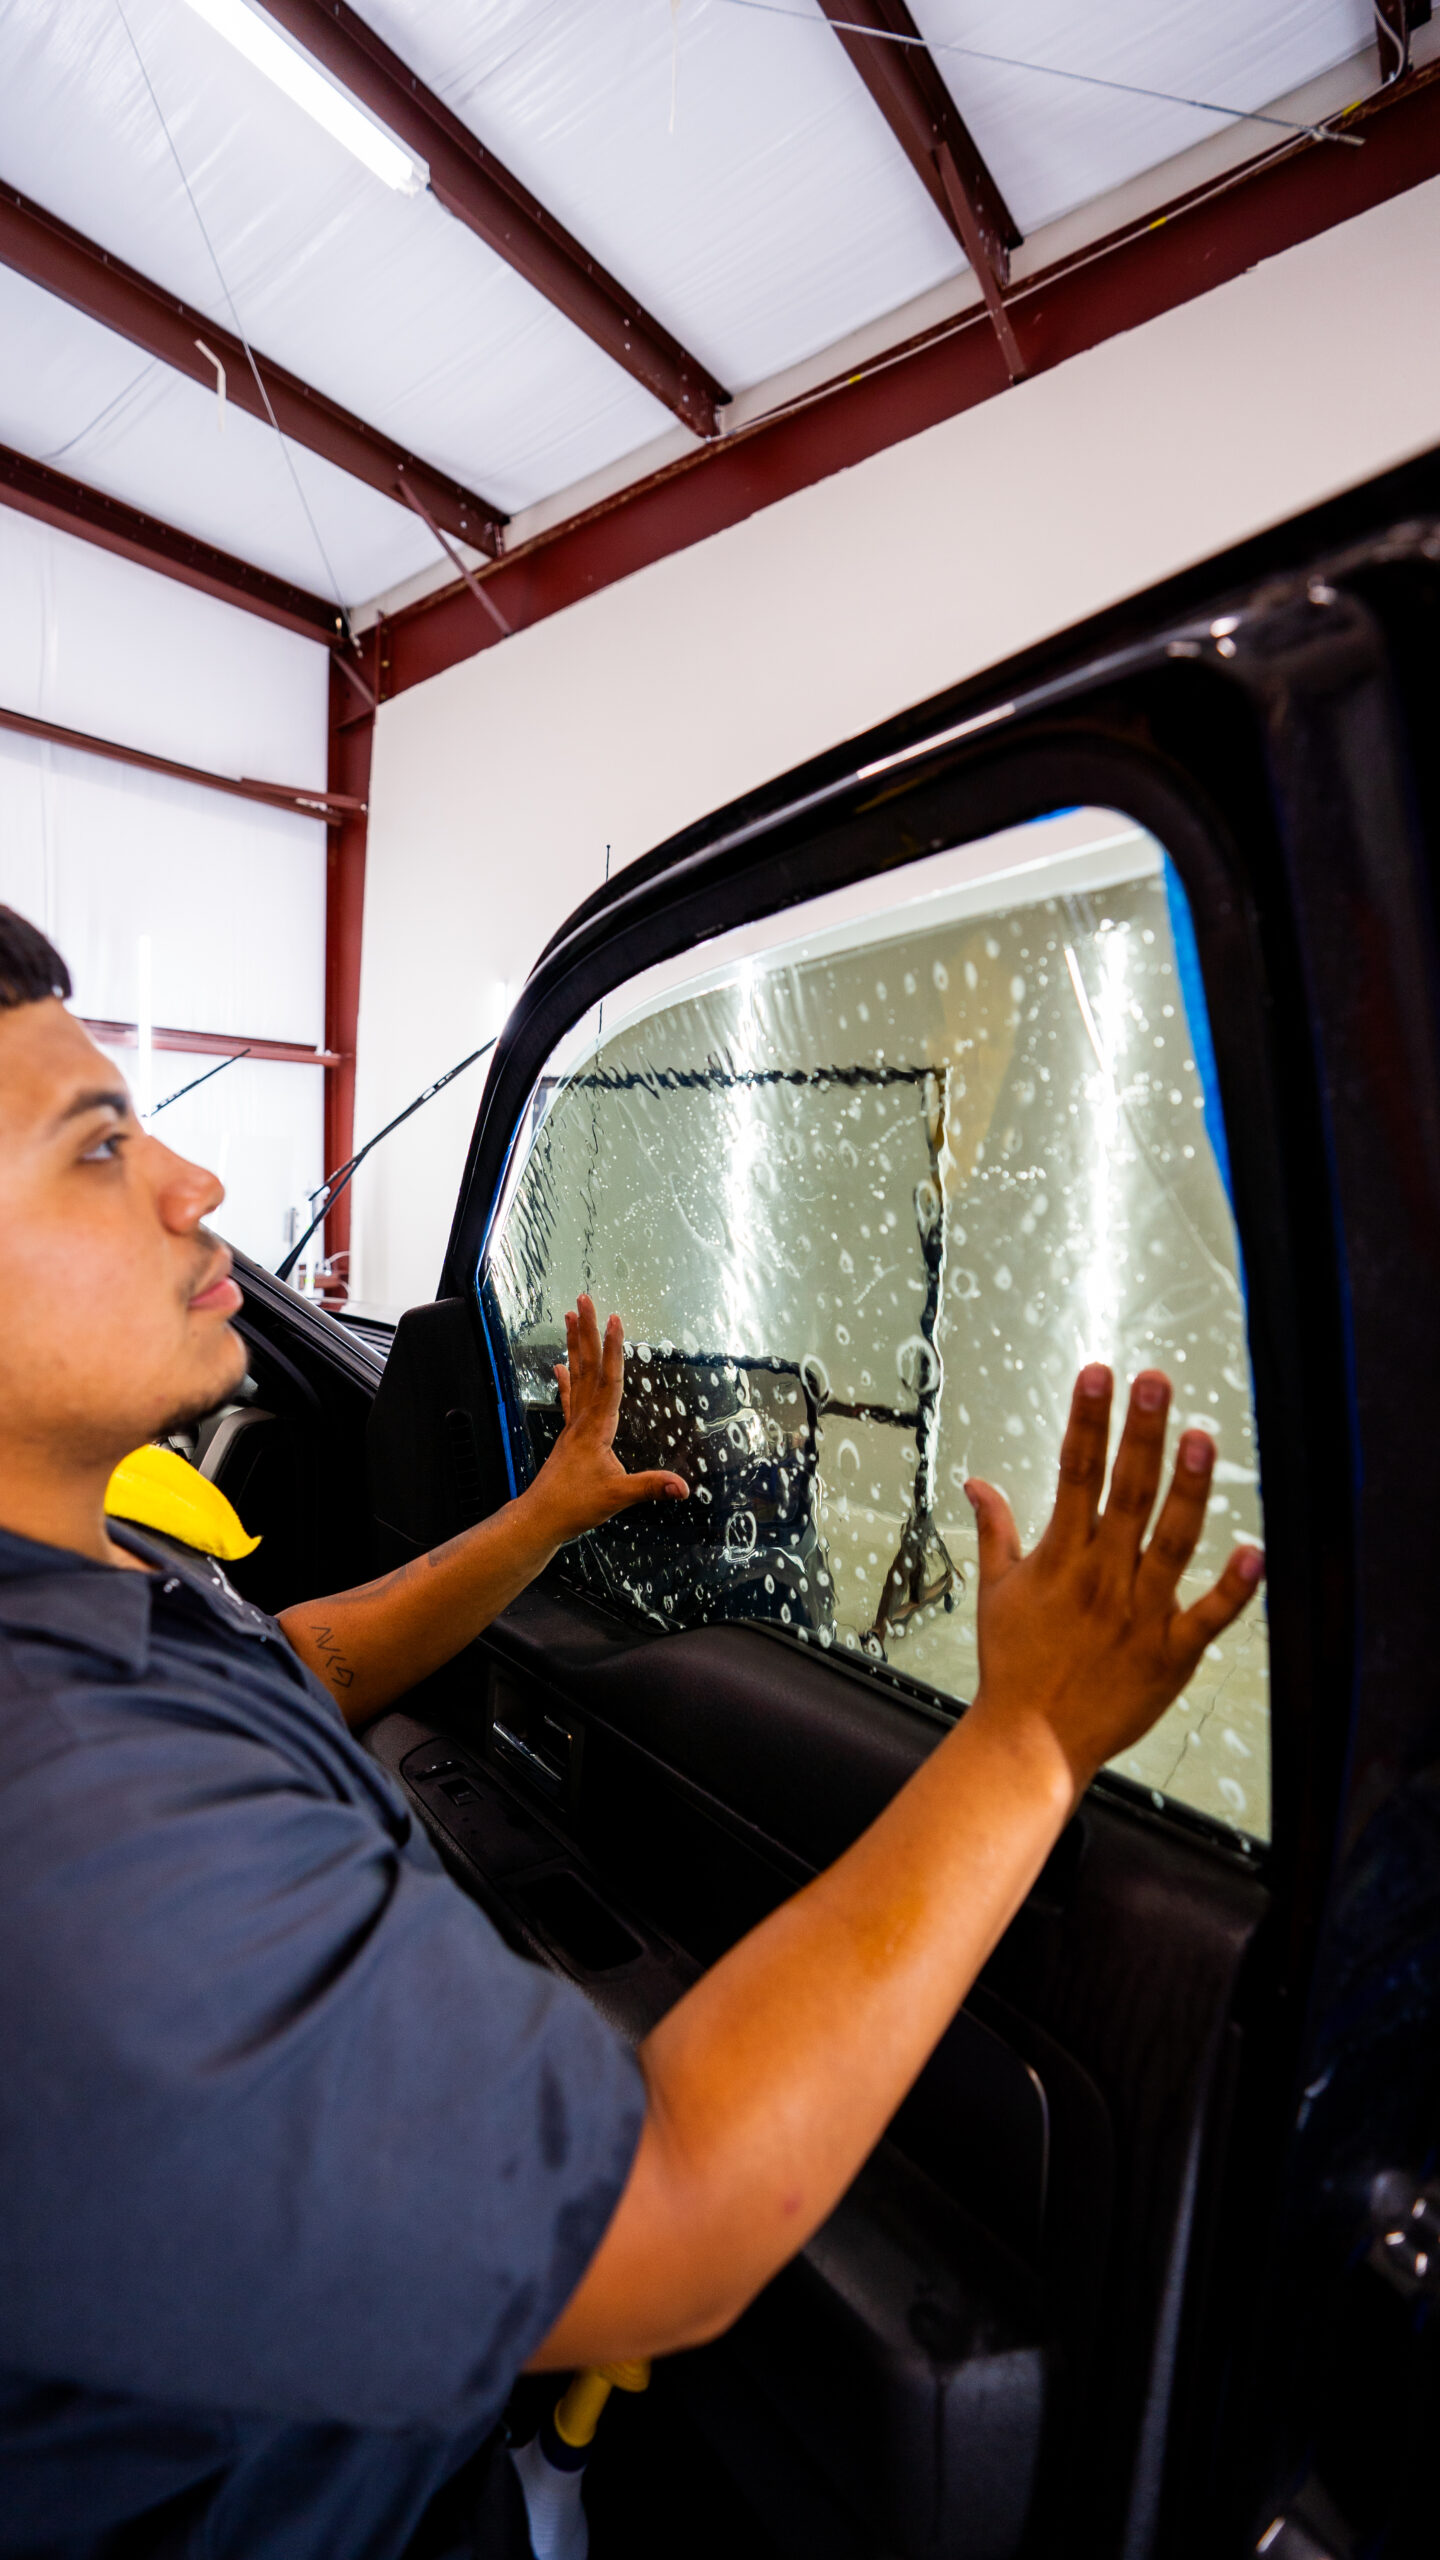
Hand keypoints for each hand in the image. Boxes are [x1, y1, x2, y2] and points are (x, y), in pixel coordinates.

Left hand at [528, 1295, 688, 1544]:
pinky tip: (559, 1366)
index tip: (614, 1318)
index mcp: (596, 1428)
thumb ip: (650, 1488)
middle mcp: (582, 1420)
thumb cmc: (574, 1507)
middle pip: (588, 1367)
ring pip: (576, 1376)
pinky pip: (569, 1399)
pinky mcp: (569, 1437)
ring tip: (571, 1318)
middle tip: (584, 1300)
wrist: (540, 1519)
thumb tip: (683, 1487)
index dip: (614, 1348)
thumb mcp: (617, 1497)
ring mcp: (573, 1426)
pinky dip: (566, 1380)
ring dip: (575, 1346)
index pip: (609, 1380)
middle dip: (588, 1332)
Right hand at [964, 1364, 1263, 1796]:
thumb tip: (977, 1482)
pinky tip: (1255, 1551)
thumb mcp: (995, 1591)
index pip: (1074, 1472)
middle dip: (1139, 1433)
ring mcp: (1138, 1614)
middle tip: (1155, 1381)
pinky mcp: (1170, 1653)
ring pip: (1169, 1541)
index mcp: (1061, 1557)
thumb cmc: (1013, 1664)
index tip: (1098, 1374)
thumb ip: (996, 1530)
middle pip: (1125, 1492)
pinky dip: (1234, 1588)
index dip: (1087, 1420)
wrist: (1030, 1742)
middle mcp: (1102, 1576)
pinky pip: (1207, 1616)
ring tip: (1201, 1438)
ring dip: (1186, 1489)